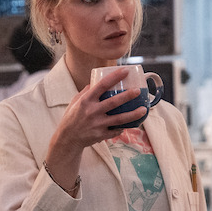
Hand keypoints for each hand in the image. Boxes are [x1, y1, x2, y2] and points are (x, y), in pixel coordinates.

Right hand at [44, 67, 143, 191]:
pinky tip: (131, 124)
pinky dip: (123, 127)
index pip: (101, 85)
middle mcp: (92, 111)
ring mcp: (97, 124)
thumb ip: (86, 91)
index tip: (125, 71)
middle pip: (113, 102)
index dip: (114, 77)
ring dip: (133, 114)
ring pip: (119, 119)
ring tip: (143, 110)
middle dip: (127, 96)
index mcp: (86, 100)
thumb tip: (95, 81)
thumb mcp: (75, 101)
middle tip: (138, 90)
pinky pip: (116, 130)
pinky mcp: (101, 135)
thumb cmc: (71, 117)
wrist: (67, 139)